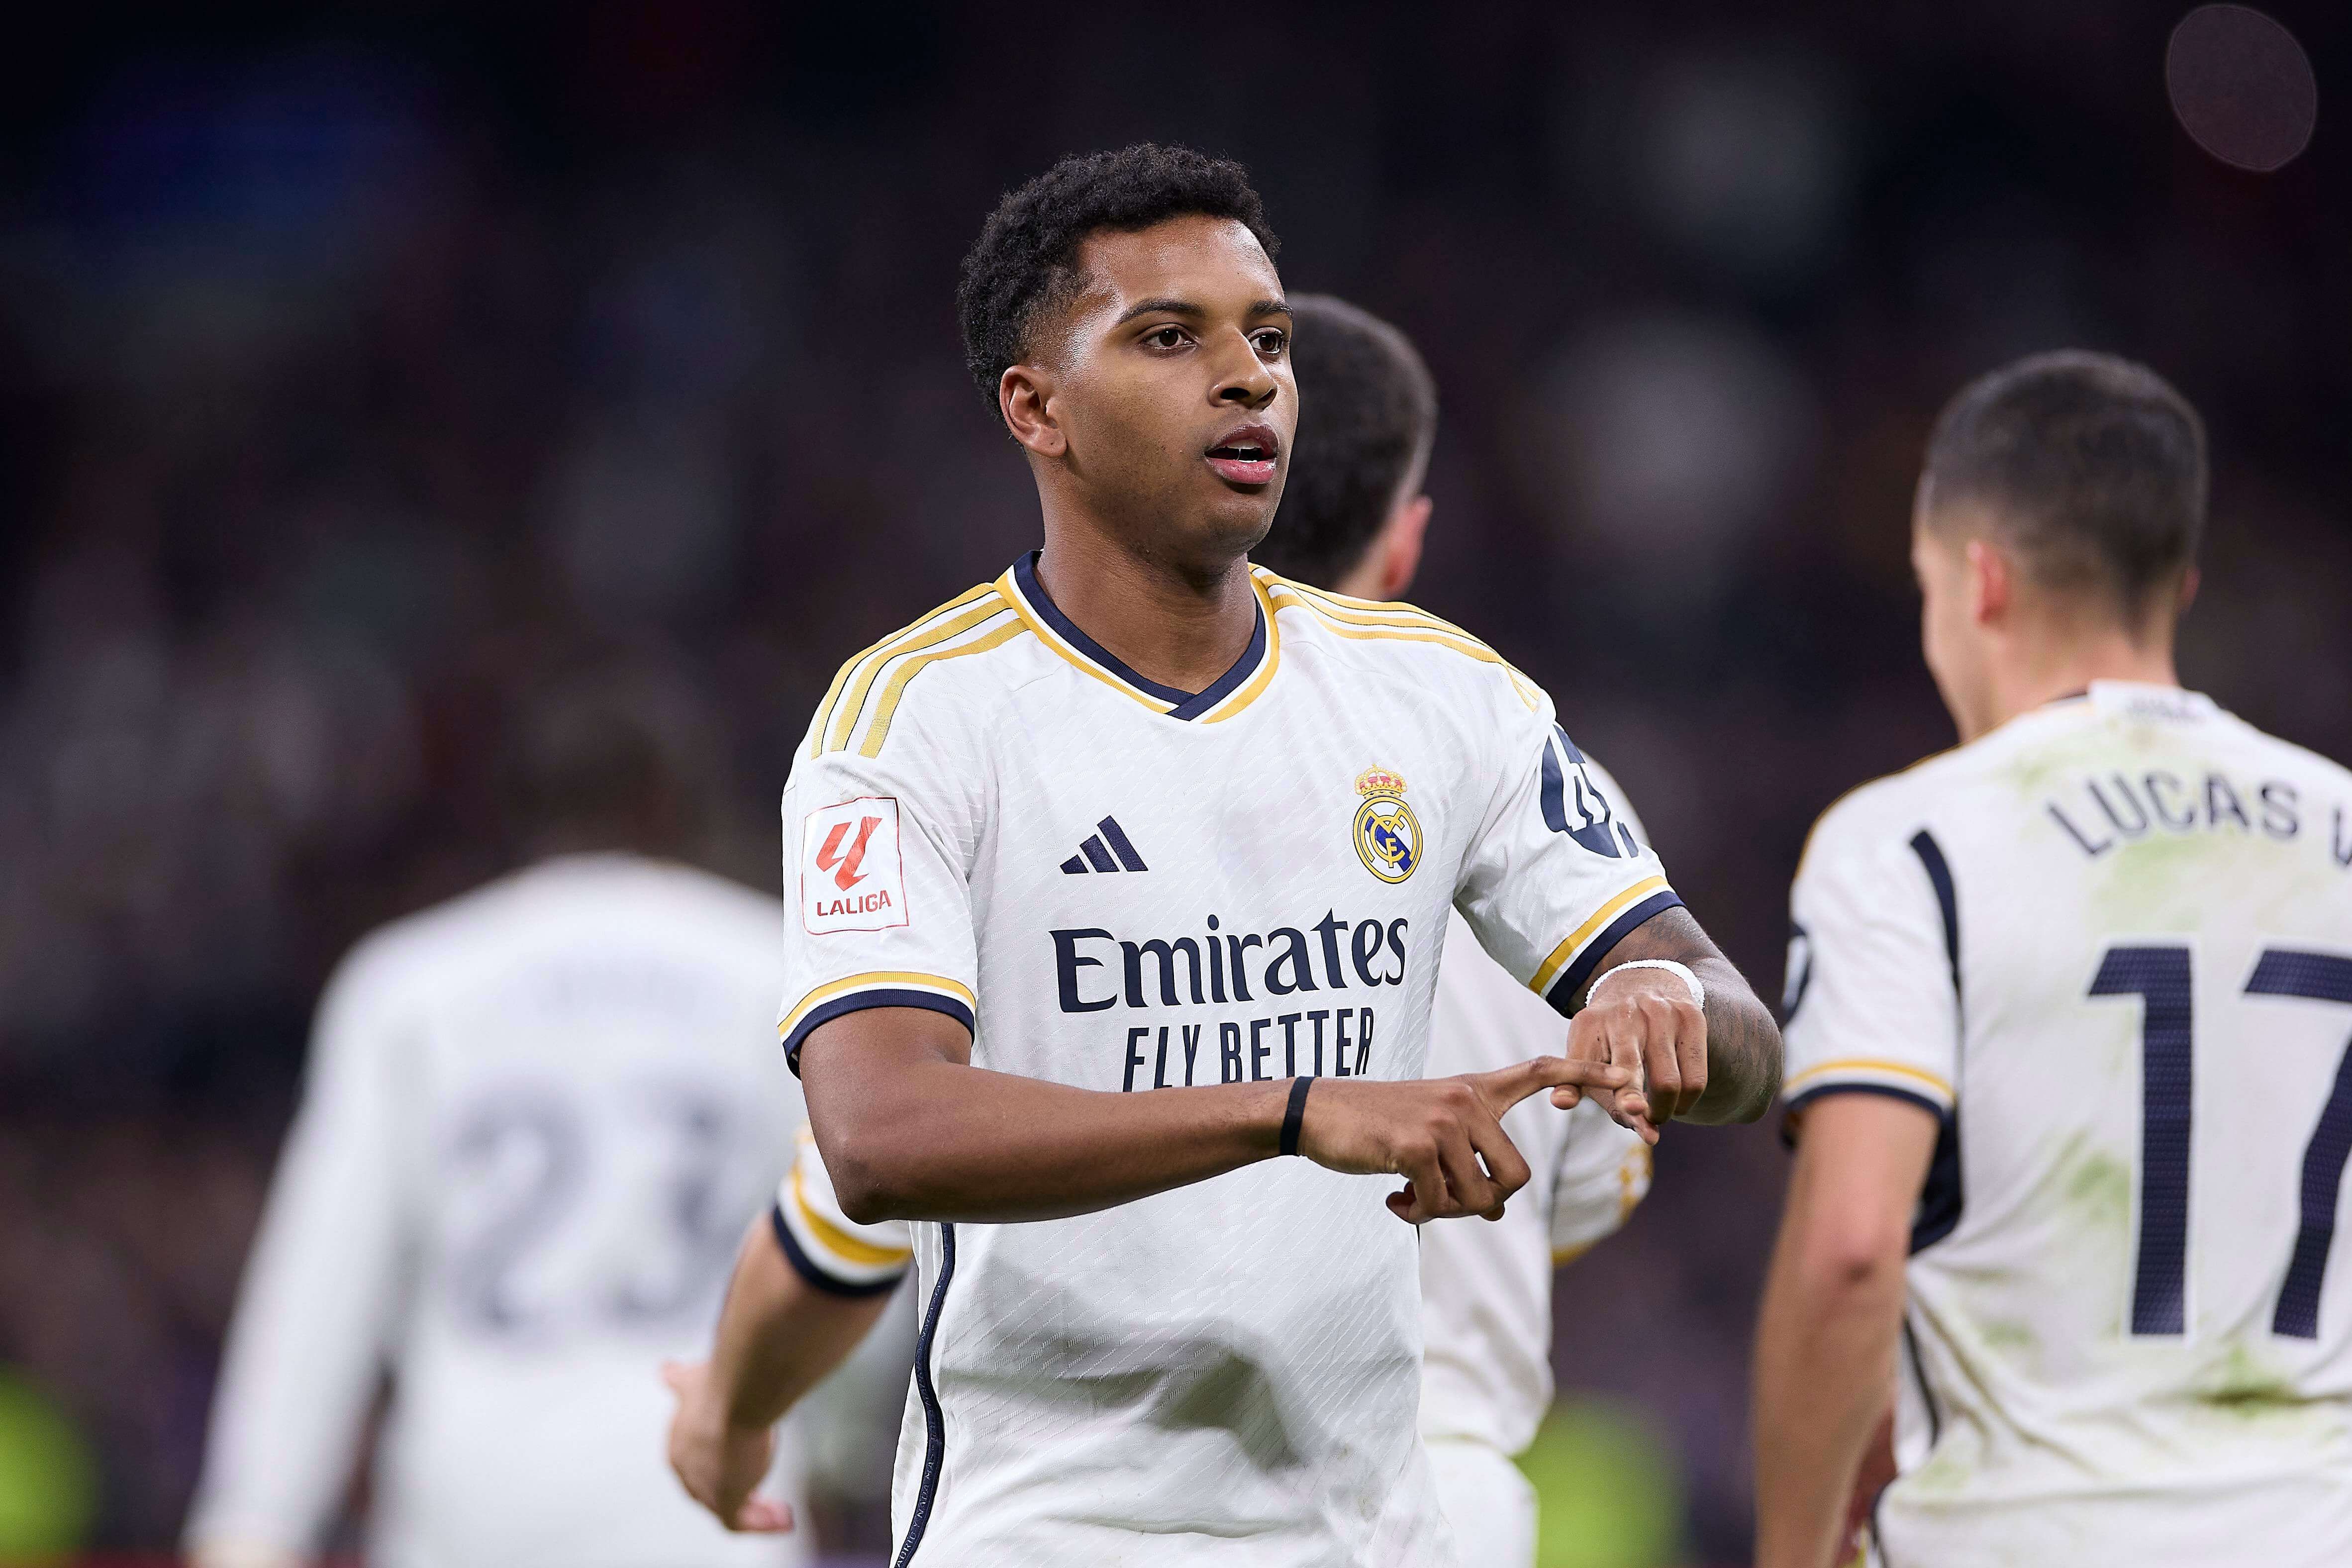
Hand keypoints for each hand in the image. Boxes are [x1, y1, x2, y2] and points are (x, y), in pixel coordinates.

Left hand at [661, 1359, 794, 1532]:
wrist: (737, 1395)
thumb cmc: (722, 1382)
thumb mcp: (694, 1378)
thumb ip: (681, 1381)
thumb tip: (665, 1372)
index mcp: (679, 1442)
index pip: (698, 1463)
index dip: (722, 1465)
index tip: (747, 1463)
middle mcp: (685, 1469)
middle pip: (711, 1489)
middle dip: (739, 1491)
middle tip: (763, 1498)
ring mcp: (703, 1487)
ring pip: (726, 1508)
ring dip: (755, 1513)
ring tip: (780, 1514)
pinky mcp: (724, 1500)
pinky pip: (740, 1522)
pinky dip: (761, 1524)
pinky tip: (784, 1519)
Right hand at [1296, 1055, 1631, 1223]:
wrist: (1318, 1113)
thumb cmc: (1376, 1126)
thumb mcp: (1430, 1131)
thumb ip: (1468, 1158)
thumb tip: (1494, 1209)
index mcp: (1474, 1089)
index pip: (1540, 1071)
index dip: (1584, 1074)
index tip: (1625, 1077)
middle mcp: (1467, 1099)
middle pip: (1516, 1175)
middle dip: (1486, 1202)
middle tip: (1448, 1202)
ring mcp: (1445, 1121)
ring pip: (1479, 1196)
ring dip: (1448, 1212)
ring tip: (1413, 1197)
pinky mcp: (1419, 1146)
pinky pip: (1440, 1204)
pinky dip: (1418, 1214)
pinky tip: (1394, 1202)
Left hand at [1558, 967, 1706, 1142]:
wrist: (1641, 985)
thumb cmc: (1609, 1038)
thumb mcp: (1588, 1056)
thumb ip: (1583, 1090)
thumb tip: (1575, 1110)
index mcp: (1591, 1024)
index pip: (1593, 1065)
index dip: (1606, 1089)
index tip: (1629, 1108)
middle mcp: (1625, 1014)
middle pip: (1631, 1069)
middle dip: (1636, 1104)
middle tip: (1647, 1127)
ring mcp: (1660, 1013)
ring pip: (1669, 1083)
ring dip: (1664, 1111)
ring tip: (1657, 1113)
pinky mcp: (1691, 1017)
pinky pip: (1695, 1078)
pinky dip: (1686, 1101)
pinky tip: (1676, 1101)